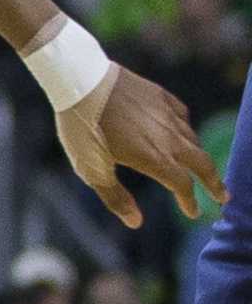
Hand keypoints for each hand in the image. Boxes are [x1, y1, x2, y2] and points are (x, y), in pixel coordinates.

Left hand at [57, 66, 226, 226]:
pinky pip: (183, 116)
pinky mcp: (161, 96)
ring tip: (200, 167)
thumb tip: (136, 223)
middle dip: (214, 182)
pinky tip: (182, 132)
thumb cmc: (82, 129)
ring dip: (200, 157)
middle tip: (223, 196)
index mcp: (154, 158)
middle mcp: (169, 137)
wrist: (81, 81)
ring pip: (194, 140)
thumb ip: (115, 197)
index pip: (183, 185)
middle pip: (203, 163)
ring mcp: (167, 115)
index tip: (194, 213)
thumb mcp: (91, 170)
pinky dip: (187, 130)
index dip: (190, 202)